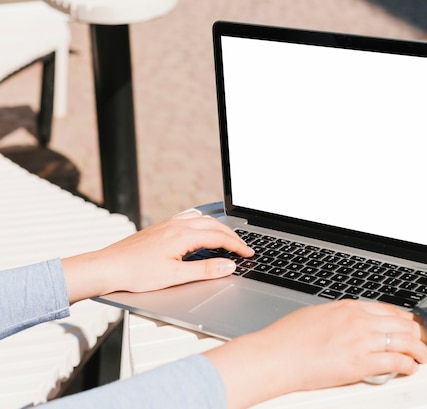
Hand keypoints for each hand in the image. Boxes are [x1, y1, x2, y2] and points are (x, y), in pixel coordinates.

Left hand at [61, 210, 253, 302]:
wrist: (107, 267)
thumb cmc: (135, 273)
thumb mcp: (174, 276)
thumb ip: (205, 270)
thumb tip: (228, 265)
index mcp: (183, 235)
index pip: (219, 237)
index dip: (237, 246)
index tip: (249, 253)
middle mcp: (176, 225)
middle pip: (214, 225)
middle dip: (232, 236)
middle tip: (244, 248)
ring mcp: (167, 224)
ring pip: (201, 219)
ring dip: (218, 228)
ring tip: (228, 238)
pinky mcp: (160, 228)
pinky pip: (188, 218)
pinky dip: (202, 223)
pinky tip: (200, 229)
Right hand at [206, 299, 426, 408]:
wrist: (275, 355)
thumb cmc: (288, 337)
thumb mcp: (318, 315)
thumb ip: (342, 318)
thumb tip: (355, 324)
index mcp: (349, 307)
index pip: (392, 310)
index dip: (411, 319)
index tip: (419, 326)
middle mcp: (359, 320)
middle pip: (405, 323)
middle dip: (425, 334)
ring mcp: (361, 339)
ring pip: (406, 340)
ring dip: (421, 350)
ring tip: (425, 357)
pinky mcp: (359, 362)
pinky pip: (396, 361)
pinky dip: (409, 365)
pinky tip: (411, 368)